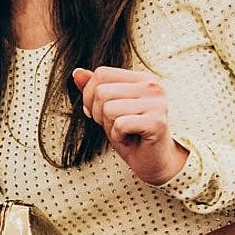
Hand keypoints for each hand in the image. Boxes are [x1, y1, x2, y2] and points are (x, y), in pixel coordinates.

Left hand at [74, 66, 186, 186]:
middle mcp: (152, 87)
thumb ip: (94, 89)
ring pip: (108, 108)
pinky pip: (120, 125)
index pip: (102, 73)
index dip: (89, 94)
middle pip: (101, 91)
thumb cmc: (130, 134)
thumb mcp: (107, 109)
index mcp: (142, 78)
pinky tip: (130, 139)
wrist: (152, 161)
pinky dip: (118, 137)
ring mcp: (156, 103)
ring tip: (124, 132)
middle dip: (98, 114)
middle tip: (115, 125)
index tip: (98, 112)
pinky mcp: (156, 122)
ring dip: (109, 126)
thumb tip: (77, 73)